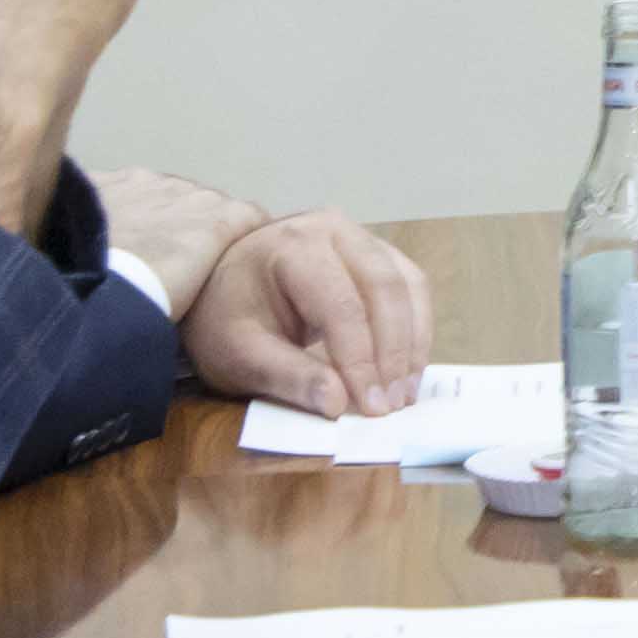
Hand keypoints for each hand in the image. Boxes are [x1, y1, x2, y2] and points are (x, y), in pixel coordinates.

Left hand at [178, 207, 436, 414]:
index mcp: (293, 246)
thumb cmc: (226, 319)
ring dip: (413, 342)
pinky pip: (411, 286)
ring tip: (404, 393)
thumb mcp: (241, 355)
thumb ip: (289, 377)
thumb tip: (337, 404)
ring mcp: (360, 237)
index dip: (361, 360)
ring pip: (407, 286)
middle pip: (384, 289)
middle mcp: (333, 229)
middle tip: (393, 404)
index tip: (370, 408)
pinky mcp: (377, 253)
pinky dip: (416, 329)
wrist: (221, 286)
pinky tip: (408, 368)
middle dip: (394, 352)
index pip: (341, 305)